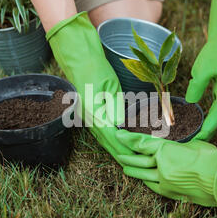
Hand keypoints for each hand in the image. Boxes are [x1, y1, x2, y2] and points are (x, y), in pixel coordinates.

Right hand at [47, 12, 133, 163]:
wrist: (78, 56)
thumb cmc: (95, 67)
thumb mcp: (111, 86)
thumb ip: (115, 107)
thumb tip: (120, 126)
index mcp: (93, 112)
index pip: (113, 137)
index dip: (126, 147)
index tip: (138, 154)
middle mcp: (88, 117)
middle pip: (106, 141)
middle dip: (121, 152)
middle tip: (136, 161)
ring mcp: (86, 115)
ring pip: (102, 137)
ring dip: (115, 147)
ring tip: (129, 156)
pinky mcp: (88, 111)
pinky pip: (100, 130)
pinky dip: (110, 139)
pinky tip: (117, 142)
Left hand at [115, 130, 216, 216]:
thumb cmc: (212, 158)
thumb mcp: (193, 145)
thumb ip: (179, 147)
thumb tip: (177, 149)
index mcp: (166, 150)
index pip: (142, 143)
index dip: (129, 139)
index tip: (119, 135)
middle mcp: (162, 166)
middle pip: (139, 161)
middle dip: (127, 156)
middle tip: (118, 153)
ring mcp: (165, 181)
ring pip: (144, 175)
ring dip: (133, 171)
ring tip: (125, 168)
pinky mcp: (171, 193)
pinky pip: (154, 187)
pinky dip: (147, 182)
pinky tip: (144, 181)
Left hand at [185, 0, 216, 140]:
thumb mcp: (202, 69)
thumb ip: (196, 87)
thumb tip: (191, 103)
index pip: (216, 118)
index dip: (204, 131)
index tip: (194, 140)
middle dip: (209, 132)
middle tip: (195, 142)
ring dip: (213, 124)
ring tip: (199, 135)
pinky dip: (216, 115)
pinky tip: (206, 118)